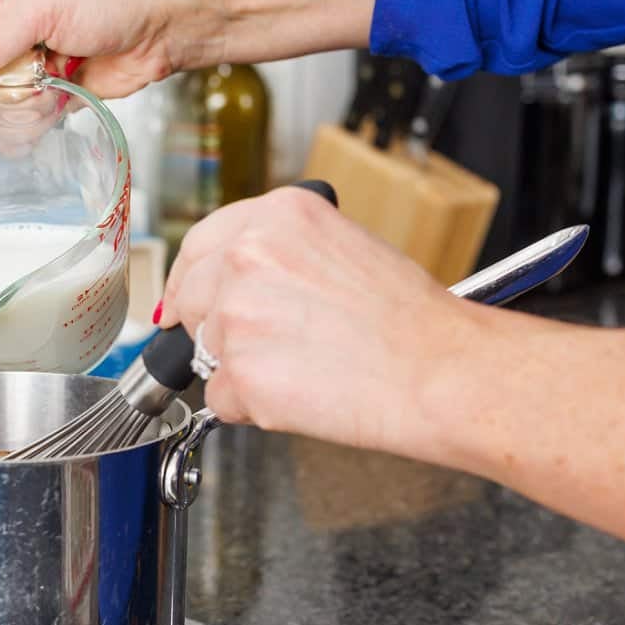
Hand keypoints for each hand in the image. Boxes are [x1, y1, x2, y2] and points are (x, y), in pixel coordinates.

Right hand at [0, 0, 376, 97]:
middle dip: (5, 92)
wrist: (175, 17)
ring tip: (56, 84)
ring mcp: (37, 60)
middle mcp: (14, 28)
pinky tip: (62, 100)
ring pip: (5, 106)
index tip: (1, 76)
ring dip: (26, 107)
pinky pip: (34, 118)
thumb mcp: (38, 9)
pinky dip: (44, 119)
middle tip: (36, 80)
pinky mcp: (62, 88)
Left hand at [159, 186, 472, 454]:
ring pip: (205, 352)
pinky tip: (301, 396)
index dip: (190, 279)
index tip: (182, 301)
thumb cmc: (410, 321)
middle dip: (216, 329)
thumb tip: (232, 281)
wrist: (442, 373)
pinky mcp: (239, 373)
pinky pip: (220, 398)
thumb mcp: (343, 249)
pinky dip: (250, 408)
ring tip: (304, 371)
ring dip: (241, 369)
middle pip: (193, 299)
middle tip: (265, 350)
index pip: (200, 243)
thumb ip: (279, 255)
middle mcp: (248, 256)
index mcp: (277, 216)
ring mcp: (238, 315)